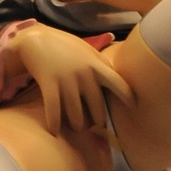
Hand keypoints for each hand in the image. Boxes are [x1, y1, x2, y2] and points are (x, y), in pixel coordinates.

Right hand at [7, 23, 133, 134]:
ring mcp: (66, 79)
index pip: (118, 83)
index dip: (127, 96)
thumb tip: (117, 80)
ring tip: (78, 128)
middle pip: (97, 106)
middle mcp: (84, 73)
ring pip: (76, 113)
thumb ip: (102, 65)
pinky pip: (53, 110)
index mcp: (96, 64)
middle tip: (97, 125)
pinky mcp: (49, 83)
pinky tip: (54, 131)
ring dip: (78, 125)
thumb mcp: (87, 51)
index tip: (134, 107)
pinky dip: (54, 123)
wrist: (36, 38)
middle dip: (98, 120)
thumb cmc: (65, 46)